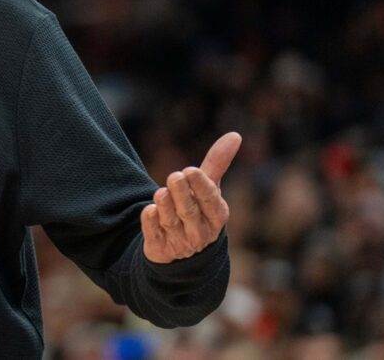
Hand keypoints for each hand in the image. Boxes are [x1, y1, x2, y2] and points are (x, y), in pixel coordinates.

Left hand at [140, 131, 241, 263]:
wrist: (183, 248)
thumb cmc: (200, 208)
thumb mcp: (210, 187)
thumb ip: (217, 163)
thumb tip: (235, 135)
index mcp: (216, 215)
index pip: (210, 200)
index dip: (200, 186)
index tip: (190, 170)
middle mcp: (200, 231)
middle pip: (189, 211)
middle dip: (182, 194)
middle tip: (174, 176)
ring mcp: (180, 242)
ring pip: (171, 221)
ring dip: (165, 205)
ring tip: (160, 192)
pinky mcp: (160, 248)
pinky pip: (154, 234)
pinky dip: (150, 222)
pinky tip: (149, 211)